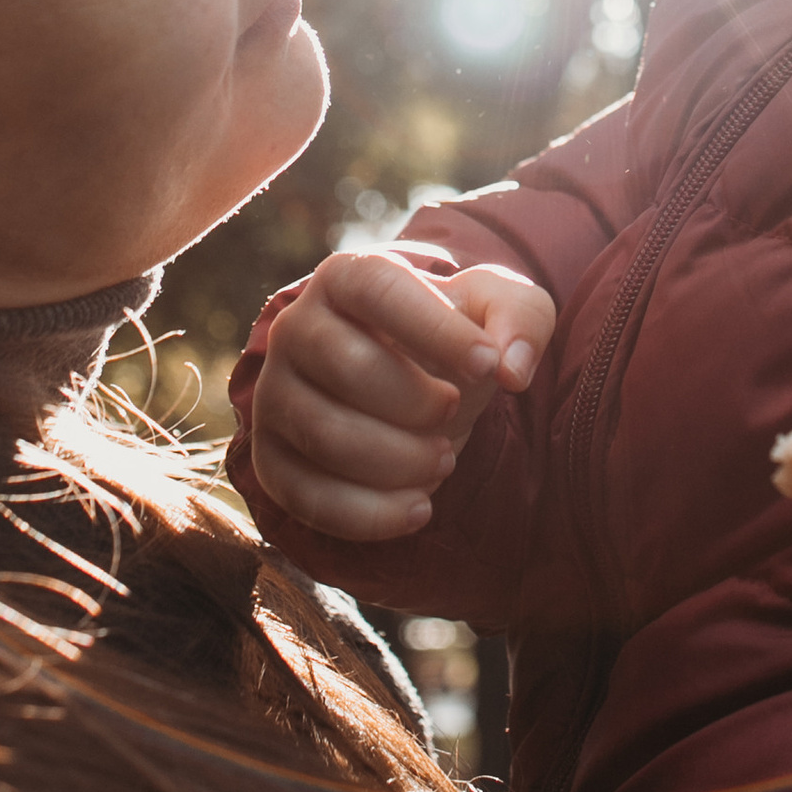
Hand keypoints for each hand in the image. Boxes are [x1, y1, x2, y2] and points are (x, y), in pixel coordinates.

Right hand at [247, 248, 554, 544]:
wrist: (413, 383)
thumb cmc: (454, 338)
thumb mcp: (498, 313)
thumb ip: (520, 321)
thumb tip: (512, 368)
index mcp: (347, 277)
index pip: (378, 290)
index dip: (435, 330)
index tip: (489, 367)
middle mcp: (296, 329)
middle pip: (347, 367)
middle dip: (417, 405)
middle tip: (456, 415)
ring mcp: (274, 396)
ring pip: (325, 436)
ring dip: (398, 461)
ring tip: (444, 461)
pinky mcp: (270, 459)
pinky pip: (306, 497)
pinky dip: (369, 514)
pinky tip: (418, 509)